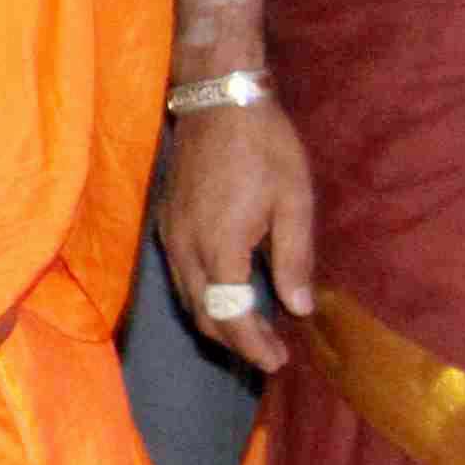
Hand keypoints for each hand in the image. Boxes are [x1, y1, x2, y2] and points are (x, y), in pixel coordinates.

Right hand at [153, 93, 318, 374]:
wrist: (218, 102)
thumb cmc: (265, 147)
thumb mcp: (294, 201)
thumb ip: (294, 259)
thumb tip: (298, 309)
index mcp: (221, 246)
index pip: (231, 316)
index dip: (253, 345)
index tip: (277, 362)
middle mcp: (187, 249)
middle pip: (204, 316)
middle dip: (236, 343)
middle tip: (269, 356)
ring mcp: (170, 237)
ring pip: (187, 299)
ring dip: (217, 323)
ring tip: (251, 333)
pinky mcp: (166, 224)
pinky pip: (180, 277)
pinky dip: (203, 299)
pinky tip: (226, 295)